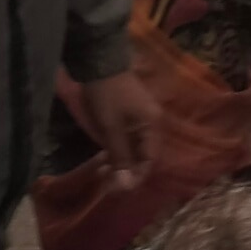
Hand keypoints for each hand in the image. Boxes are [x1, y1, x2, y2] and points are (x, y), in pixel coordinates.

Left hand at [79, 69, 160, 192]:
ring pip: (135, 149)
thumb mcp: (111, 128)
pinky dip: (118, 150)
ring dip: (121, 162)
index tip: (116, 187)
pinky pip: (129, 140)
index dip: (135, 177)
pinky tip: (105, 157)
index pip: (149, 160)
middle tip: (105, 180)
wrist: (97, 61)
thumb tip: (125, 184)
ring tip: (102, 170)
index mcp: (153, 126)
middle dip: (126, 171)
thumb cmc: (106, 95)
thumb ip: (120, 156)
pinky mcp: (130, 115)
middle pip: (143, 156)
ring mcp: (141, 118)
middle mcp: (152, 124)